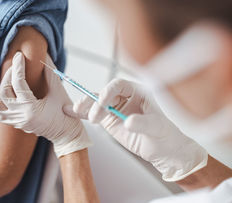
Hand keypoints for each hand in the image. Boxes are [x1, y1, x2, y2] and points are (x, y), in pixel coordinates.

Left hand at [0, 52, 90, 156]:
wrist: (66, 134)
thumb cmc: (65, 112)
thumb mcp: (58, 90)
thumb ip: (50, 72)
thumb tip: (44, 55)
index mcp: (31, 109)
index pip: (18, 83)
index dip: (18, 66)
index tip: (19, 55)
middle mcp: (21, 116)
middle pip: (4, 93)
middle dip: (8, 76)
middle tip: (16, 66)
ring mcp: (17, 122)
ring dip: (1, 90)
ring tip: (11, 79)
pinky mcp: (16, 124)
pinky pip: (1, 113)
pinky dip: (2, 101)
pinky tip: (11, 92)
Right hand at [64, 78, 207, 181]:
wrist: (163, 149)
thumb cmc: (164, 134)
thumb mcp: (157, 127)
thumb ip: (143, 123)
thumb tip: (128, 121)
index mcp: (136, 91)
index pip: (118, 85)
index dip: (108, 92)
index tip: (102, 104)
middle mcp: (123, 97)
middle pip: (104, 93)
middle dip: (94, 101)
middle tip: (91, 114)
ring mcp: (114, 108)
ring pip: (95, 102)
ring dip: (85, 105)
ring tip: (75, 110)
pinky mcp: (108, 120)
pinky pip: (93, 114)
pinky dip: (82, 113)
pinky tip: (70, 112)